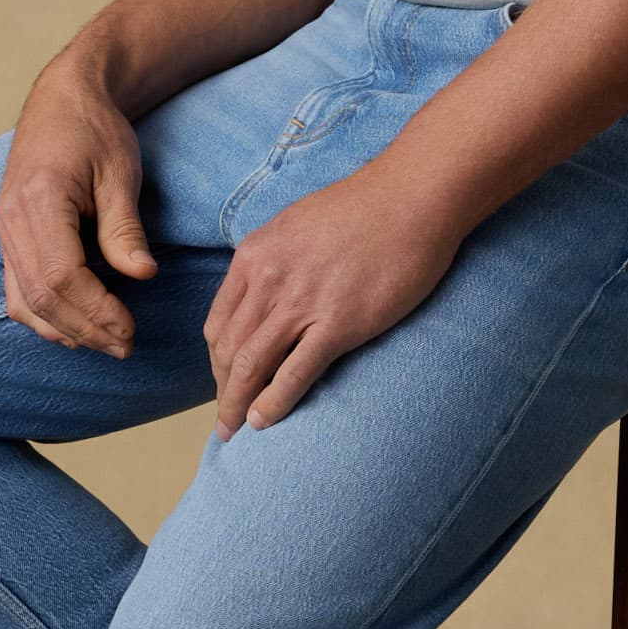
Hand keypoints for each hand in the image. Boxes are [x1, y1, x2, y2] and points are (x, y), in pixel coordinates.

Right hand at [0, 58, 159, 354]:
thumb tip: (142, 275)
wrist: (63, 99)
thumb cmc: (95, 130)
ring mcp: (4, 230)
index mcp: (38, 200)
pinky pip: (16, 290)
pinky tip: (75, 327)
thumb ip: (124, 228)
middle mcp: (11, 220)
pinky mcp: (9, 237)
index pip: (61, 276)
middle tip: (125, 346)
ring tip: (106, 342)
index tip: (130, 329)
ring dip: (63, 330)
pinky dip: (43, 316)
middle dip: (84, 329)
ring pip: (22, 302)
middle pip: (40, 297)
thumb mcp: (120, 173)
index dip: (96, 311)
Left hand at [206, 160, 464, 436]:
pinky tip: (265, 422)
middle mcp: (268, 280)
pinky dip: (274, 403)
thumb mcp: (297, 224)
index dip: (216, 361)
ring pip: (252, 366)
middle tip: (225, 419)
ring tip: (235, 431)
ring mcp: (302, 303)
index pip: (218, 322)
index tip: (225, 380)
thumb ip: (273, 258)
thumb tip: (263, 286)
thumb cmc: (364, 206)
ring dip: (238, 404)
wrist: (411, 197)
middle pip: (229, 350)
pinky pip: (295, 373)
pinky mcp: (339, 323)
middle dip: (223, 390)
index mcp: (254, 256)